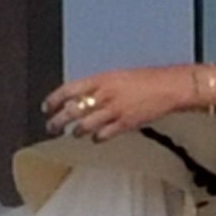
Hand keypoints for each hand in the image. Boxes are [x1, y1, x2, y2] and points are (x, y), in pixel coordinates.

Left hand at [43, 65, 187, 140]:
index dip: (54, 100)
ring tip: (74, 133)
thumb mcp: (116, 76)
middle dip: (58, 121)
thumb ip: (98, 87)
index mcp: (101, 80)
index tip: (47, 107)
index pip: (68, 89)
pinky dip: (96, 138)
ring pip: (85, 126)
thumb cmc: (145, 80)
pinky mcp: (125, 124)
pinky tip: (95, 139)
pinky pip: (103, 135)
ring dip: (76, 132)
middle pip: (72, 111)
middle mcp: (104, 95)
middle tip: (51, 127)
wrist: (169, 87)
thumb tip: (80, 97)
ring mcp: (114, 110)